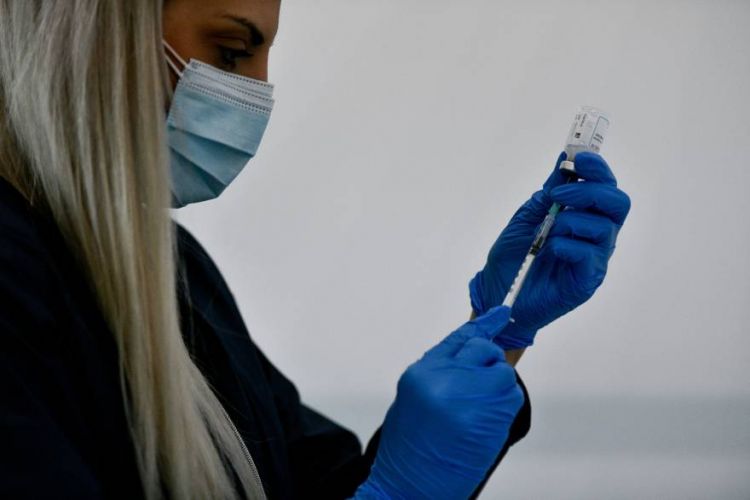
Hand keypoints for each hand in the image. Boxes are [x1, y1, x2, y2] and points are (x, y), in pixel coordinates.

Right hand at [354, 306, 523, 499]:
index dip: (484, 324)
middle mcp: (447, 382)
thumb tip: (472, 349)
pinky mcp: (492, 420)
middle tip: (474, 387)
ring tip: (476, 409)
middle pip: (484, 350)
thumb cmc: (410, 444)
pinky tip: (485, 418)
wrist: (409, 485)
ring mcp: (472, 401)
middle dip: (486, 362)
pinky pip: (511, 395)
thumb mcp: (415, 395)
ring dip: (496, 386)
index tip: (502, 312)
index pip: (460, 338)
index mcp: (423, 374)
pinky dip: (504, 403)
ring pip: (503, 373)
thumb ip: (442, 368)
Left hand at [469, 152, 630, 349]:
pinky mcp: (587, 281)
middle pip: (617, 203)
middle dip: (590, 191)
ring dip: (571, 220)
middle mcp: (596, 236)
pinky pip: (589, 255)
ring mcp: (594, 259)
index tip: (579, 158)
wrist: (497, 292)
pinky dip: (567, 245)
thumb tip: (563, 161)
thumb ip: (547, 193)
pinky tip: (549, 251)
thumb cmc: (513, 257)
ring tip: (548, 231)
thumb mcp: (526, 218)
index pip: (605, 187)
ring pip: (604, 227)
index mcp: (584, 217)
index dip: (598, 169)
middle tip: (559, 195)